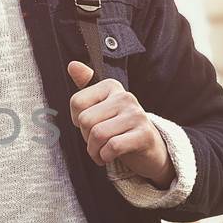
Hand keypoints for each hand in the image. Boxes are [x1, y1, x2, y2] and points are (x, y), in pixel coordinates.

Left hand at [67, 60, 172, 184]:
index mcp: (112, 87)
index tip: (90, 126)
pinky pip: (112, 147)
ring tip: (101, 152)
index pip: (77, 102)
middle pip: (85, 120)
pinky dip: (105, 157)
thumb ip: (86, 86)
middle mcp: (125, 97)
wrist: (150, 149)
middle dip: (86, 138)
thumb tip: (72, 65)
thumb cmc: (119, 128)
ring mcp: (137, 115)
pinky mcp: (144, 135)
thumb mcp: (101, 106)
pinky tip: (109, 157)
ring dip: (94, 151)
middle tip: (97, 142)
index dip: (77, 120)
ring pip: (97, 135)